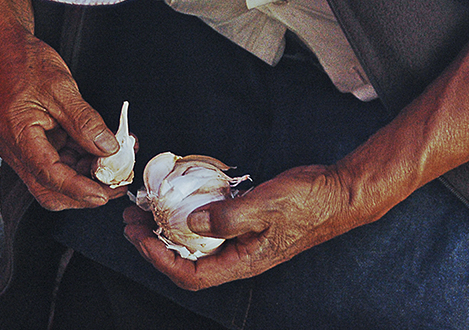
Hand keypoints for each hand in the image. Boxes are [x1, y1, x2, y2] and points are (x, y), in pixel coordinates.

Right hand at [0, 0, 126, 210]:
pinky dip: (77, 161)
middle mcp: (14, 149)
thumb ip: (84, 120)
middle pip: (49, 189)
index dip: (78, 189)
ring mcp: (20, 148)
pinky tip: (99, 151)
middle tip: (116, 185)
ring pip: (53, 178)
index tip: (104, 194)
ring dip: (84, 176)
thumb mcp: (60, 86)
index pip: (49, 175)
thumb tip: (108, 147)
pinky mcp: (29, 143)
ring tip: (114, 164)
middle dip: (84, 193)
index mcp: (17, 136)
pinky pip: (54, 161)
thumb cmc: (23, 61)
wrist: (0, 48)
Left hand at [124, 165, 362, 289]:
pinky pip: (208, 226)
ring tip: (144, 210)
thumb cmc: (309, 203)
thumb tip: (190, 224)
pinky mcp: (244, 224)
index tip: (140, 237)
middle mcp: (239, 257)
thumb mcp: (266, 206)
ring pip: (194, 244)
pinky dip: (187, 216)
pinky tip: (177, 200)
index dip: (160, 260)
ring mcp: (242, 241)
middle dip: (153, 244)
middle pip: (186, 261)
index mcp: (243, 262)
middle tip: (131, 220)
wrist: (337, 193)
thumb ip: (228, 217)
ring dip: (165, 229)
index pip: (191, 275)